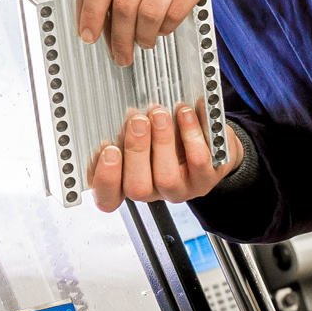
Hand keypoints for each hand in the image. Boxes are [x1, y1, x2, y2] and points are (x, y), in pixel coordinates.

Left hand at [78, 0, 263, 66]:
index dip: (89, 11)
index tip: (86, 30)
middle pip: (122, 4)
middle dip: (116, 36)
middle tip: (116, 50)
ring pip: (148, 15)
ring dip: (141, 37)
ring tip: (141, 42)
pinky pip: (174, 14)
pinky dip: (164, 28)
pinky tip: (162, 29)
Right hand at [86, 102, 243, 211]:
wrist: (206, 140)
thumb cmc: (166, 134)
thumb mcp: (141, 130)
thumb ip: (129, 128)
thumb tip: (130, 115)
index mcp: (129, 181)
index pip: (108, 197)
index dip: (105, 178)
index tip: (108, 149)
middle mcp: (153, 190)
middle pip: (137, 188)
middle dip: (135, 150)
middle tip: (138, 121)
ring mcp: (180, 189)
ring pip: (167, 178)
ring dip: (162, 142)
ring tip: (161, 114)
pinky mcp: (205, 179)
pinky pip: (198, 161)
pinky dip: (191, 133)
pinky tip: (186, 113)